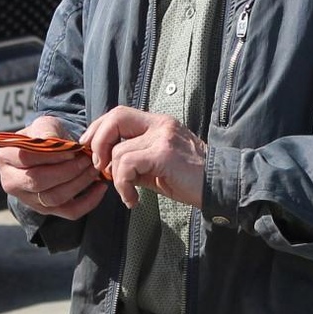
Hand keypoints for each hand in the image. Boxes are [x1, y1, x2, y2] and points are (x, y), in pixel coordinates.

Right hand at [0, 115, 105, 220]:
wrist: (48, 150)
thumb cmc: (45, 135)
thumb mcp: (44, 125)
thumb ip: (48, 132)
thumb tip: (61, 147)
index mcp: (4, 156)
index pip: (25, 157)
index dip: (51, 154)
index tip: (72, 149)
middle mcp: (10, 181)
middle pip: (38, 181)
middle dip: (67, 171)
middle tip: (87, 160)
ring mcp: (27, 199)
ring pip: (53, 198)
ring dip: (79, 184)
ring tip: (94, 170)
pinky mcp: (45, 210)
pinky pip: (68, 212)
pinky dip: (88, 202)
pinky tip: (100, 188)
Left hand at [84, 107, 205, 207]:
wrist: (220, 187)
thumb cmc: (191, 180)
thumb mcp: (157, 167)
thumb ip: (134, 162)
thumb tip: (107, 167)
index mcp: (158, 124)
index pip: (119, 114)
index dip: (100, 129)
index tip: (91, 150)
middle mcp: (160, 124)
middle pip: (115, 118)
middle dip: (98, 143)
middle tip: (99, 168)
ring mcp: (162, 137)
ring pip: (118, 151)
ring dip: (116, 178)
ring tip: (128, 195)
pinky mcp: (163, 154)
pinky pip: (127, 165)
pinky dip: (123, 185)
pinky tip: (133, 200)